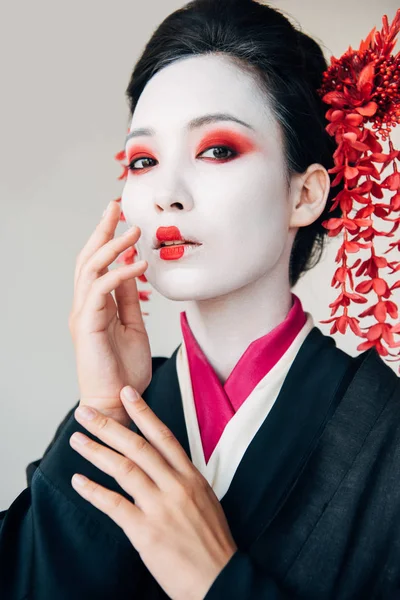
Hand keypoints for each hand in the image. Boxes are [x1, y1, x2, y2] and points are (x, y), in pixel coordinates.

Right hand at [68, 201, 151, 424]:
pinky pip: (100, 291)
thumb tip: (131, 269)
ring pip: (90, 270)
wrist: (118, 401)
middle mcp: (84, 306)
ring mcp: (83, 314)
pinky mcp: (86, 325)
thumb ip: (128, 299)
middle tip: (115, 206)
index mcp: (95, 305)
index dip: (106, 238)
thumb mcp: (133, 326)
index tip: (120, 217)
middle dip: (102, 230)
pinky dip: (120, 274)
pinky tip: (138, 264)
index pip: (97, 263)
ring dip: (112, 246)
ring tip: (133, 231)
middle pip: (88, 258)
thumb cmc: (124, 369)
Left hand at [69, 386, 237, 599]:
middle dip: (109, 426)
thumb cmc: (211, 541)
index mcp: (191, 476)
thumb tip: (161, 464)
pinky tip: (78, 481)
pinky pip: (115, 505)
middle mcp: (176, 486)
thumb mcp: (204, 499)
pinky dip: (93, 491)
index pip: (163, 435)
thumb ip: (182, 479)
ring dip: (96, 452)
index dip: (143, 412)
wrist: (220, 578)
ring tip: (76, 439)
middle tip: (85, 411)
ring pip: (124, 469)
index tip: (126, 392)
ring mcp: (161, 507)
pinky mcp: (146, 532)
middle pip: (138, 446)